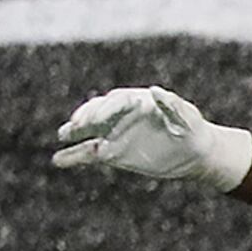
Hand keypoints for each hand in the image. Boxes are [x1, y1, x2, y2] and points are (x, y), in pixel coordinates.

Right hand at [52, 86, 251, 190]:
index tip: (97, 117)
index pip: (115, 101)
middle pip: (97, 113)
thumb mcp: (186, 117)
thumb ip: (171, 105)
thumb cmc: (191, 128)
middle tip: (76, 126)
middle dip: (86, 118)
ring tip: (62, 135)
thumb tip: (155, 90)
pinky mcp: (112, 152)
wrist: (193, 150)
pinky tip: (58, 160)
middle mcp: (119, 115)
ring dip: (74, 133)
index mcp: (135, 101)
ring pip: (88, 131)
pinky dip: (73, 157)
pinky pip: (88, 153)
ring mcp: (113, 133)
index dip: (105, 109)